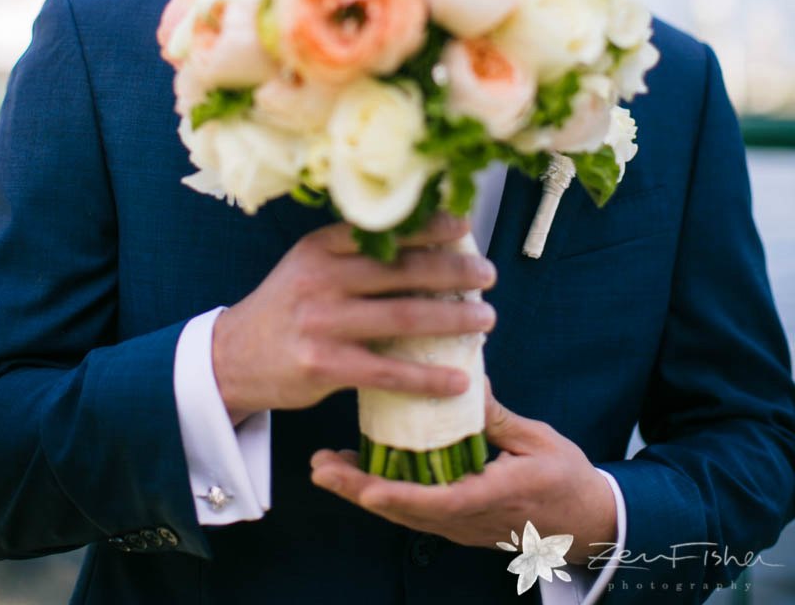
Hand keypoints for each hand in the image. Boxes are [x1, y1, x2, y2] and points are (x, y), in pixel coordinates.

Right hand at [212, 213, 496, 423]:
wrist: (232, 358)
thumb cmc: (287, 309)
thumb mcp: (309, 266)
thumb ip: (353, 255)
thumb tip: (423, 245)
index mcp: (320, 247)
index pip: (383, 230)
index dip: (428, 226)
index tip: (464, 225)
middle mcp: (322, 278)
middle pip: (402, 270)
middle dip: (453, 270)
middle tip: (488, 275)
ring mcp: (323, 322)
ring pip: (403, 316)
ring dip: (453, 318)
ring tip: (487, 319)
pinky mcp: (325, 366)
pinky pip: (388, 370)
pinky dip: (428, 376)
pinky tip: (459, 379)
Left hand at [310, 379, 615, 564]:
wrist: (587, 523)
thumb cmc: (566, 478)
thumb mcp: (537, 440)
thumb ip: (497, 417)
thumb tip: (466, 379)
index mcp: (497, 495)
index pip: (442, 502)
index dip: (401, 495)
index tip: (366, 485)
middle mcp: (472, 518)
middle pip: (408, 512)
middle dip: (360, 491)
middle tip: (321, 468)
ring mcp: (462, 527)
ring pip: (404, 515)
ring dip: (363, 492)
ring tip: (326, 467)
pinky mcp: (457, 523)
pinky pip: (414, 511)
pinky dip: (384, 493)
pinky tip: (359, 472)